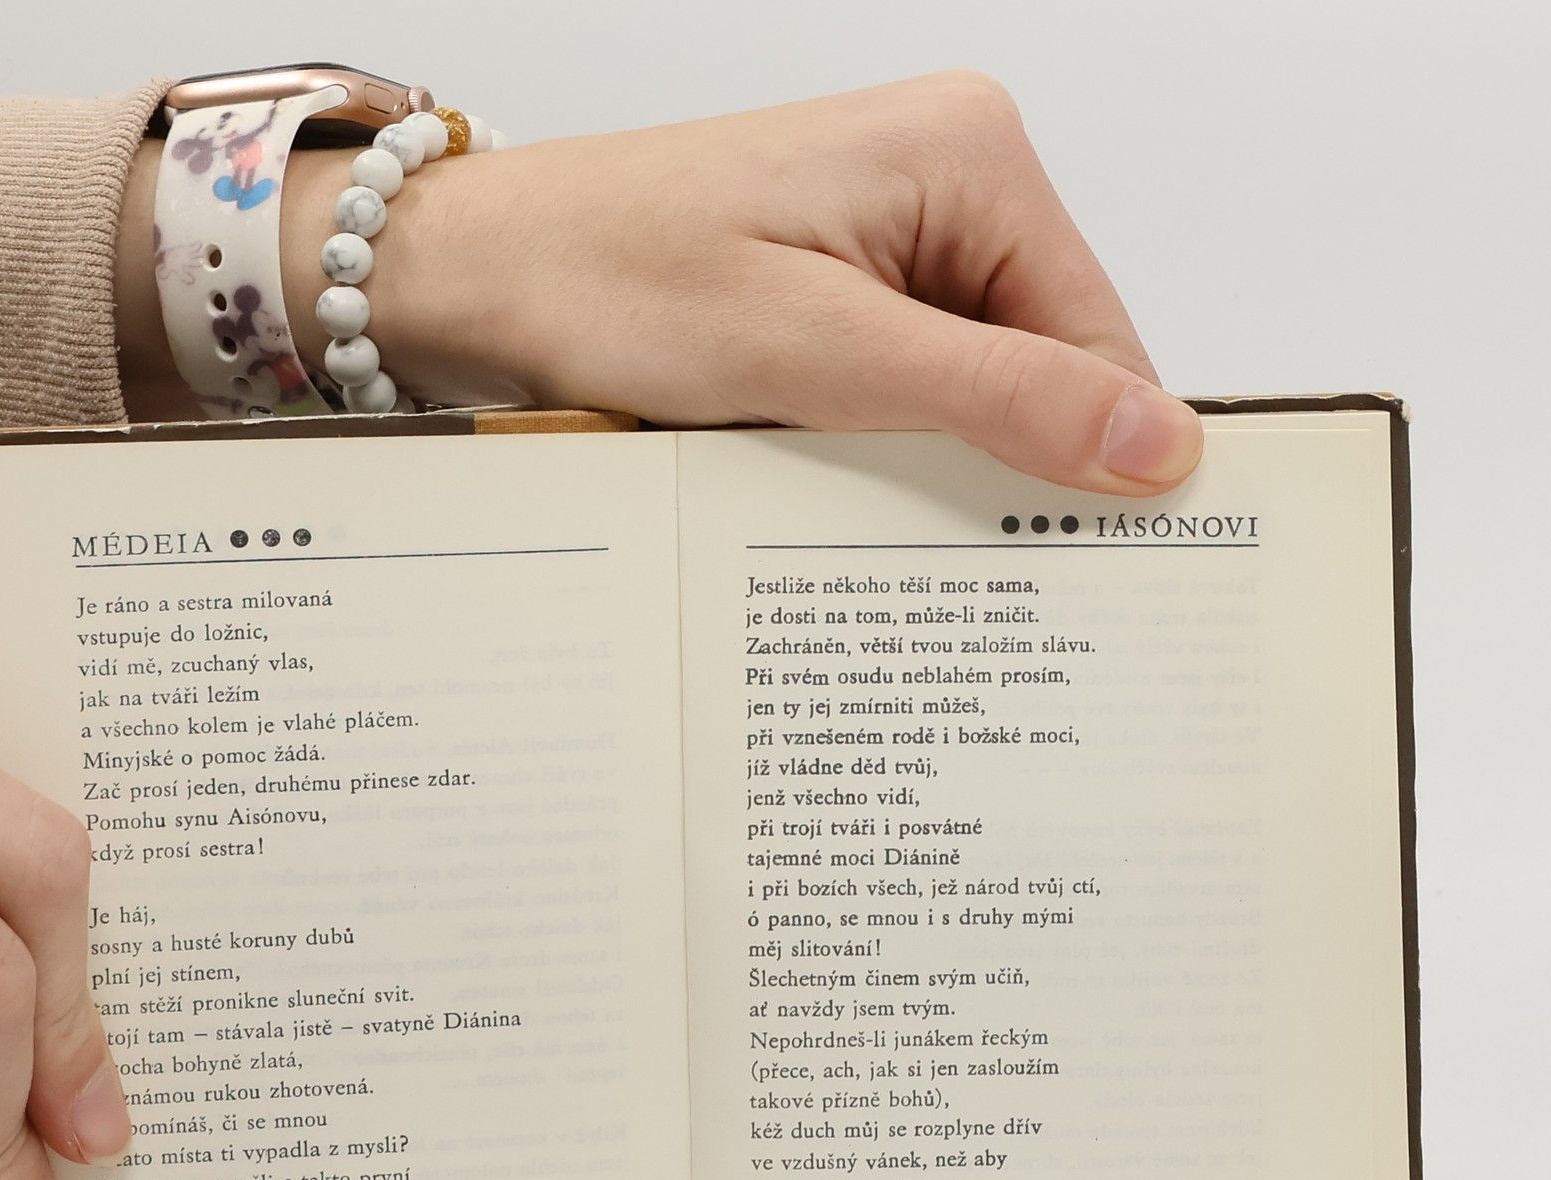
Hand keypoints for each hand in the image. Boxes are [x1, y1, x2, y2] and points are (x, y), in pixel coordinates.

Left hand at [282, 73, 1201, 493]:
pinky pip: (908, 384)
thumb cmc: (613, 278)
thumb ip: (993, 397)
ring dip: (929, 459)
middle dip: (998, 459)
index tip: (1073, 563)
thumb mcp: (816, 353)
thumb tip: (1155, 442)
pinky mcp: (844, 282)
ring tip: (860, 502)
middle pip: (1042, 362)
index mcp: (972, 156)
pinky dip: (881, 443)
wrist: (483, 275)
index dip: (1091, 457)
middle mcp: (949, 179)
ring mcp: (894, 231)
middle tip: (945, 554)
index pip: (1100, 338)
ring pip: (973, 386)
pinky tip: (833, 477)